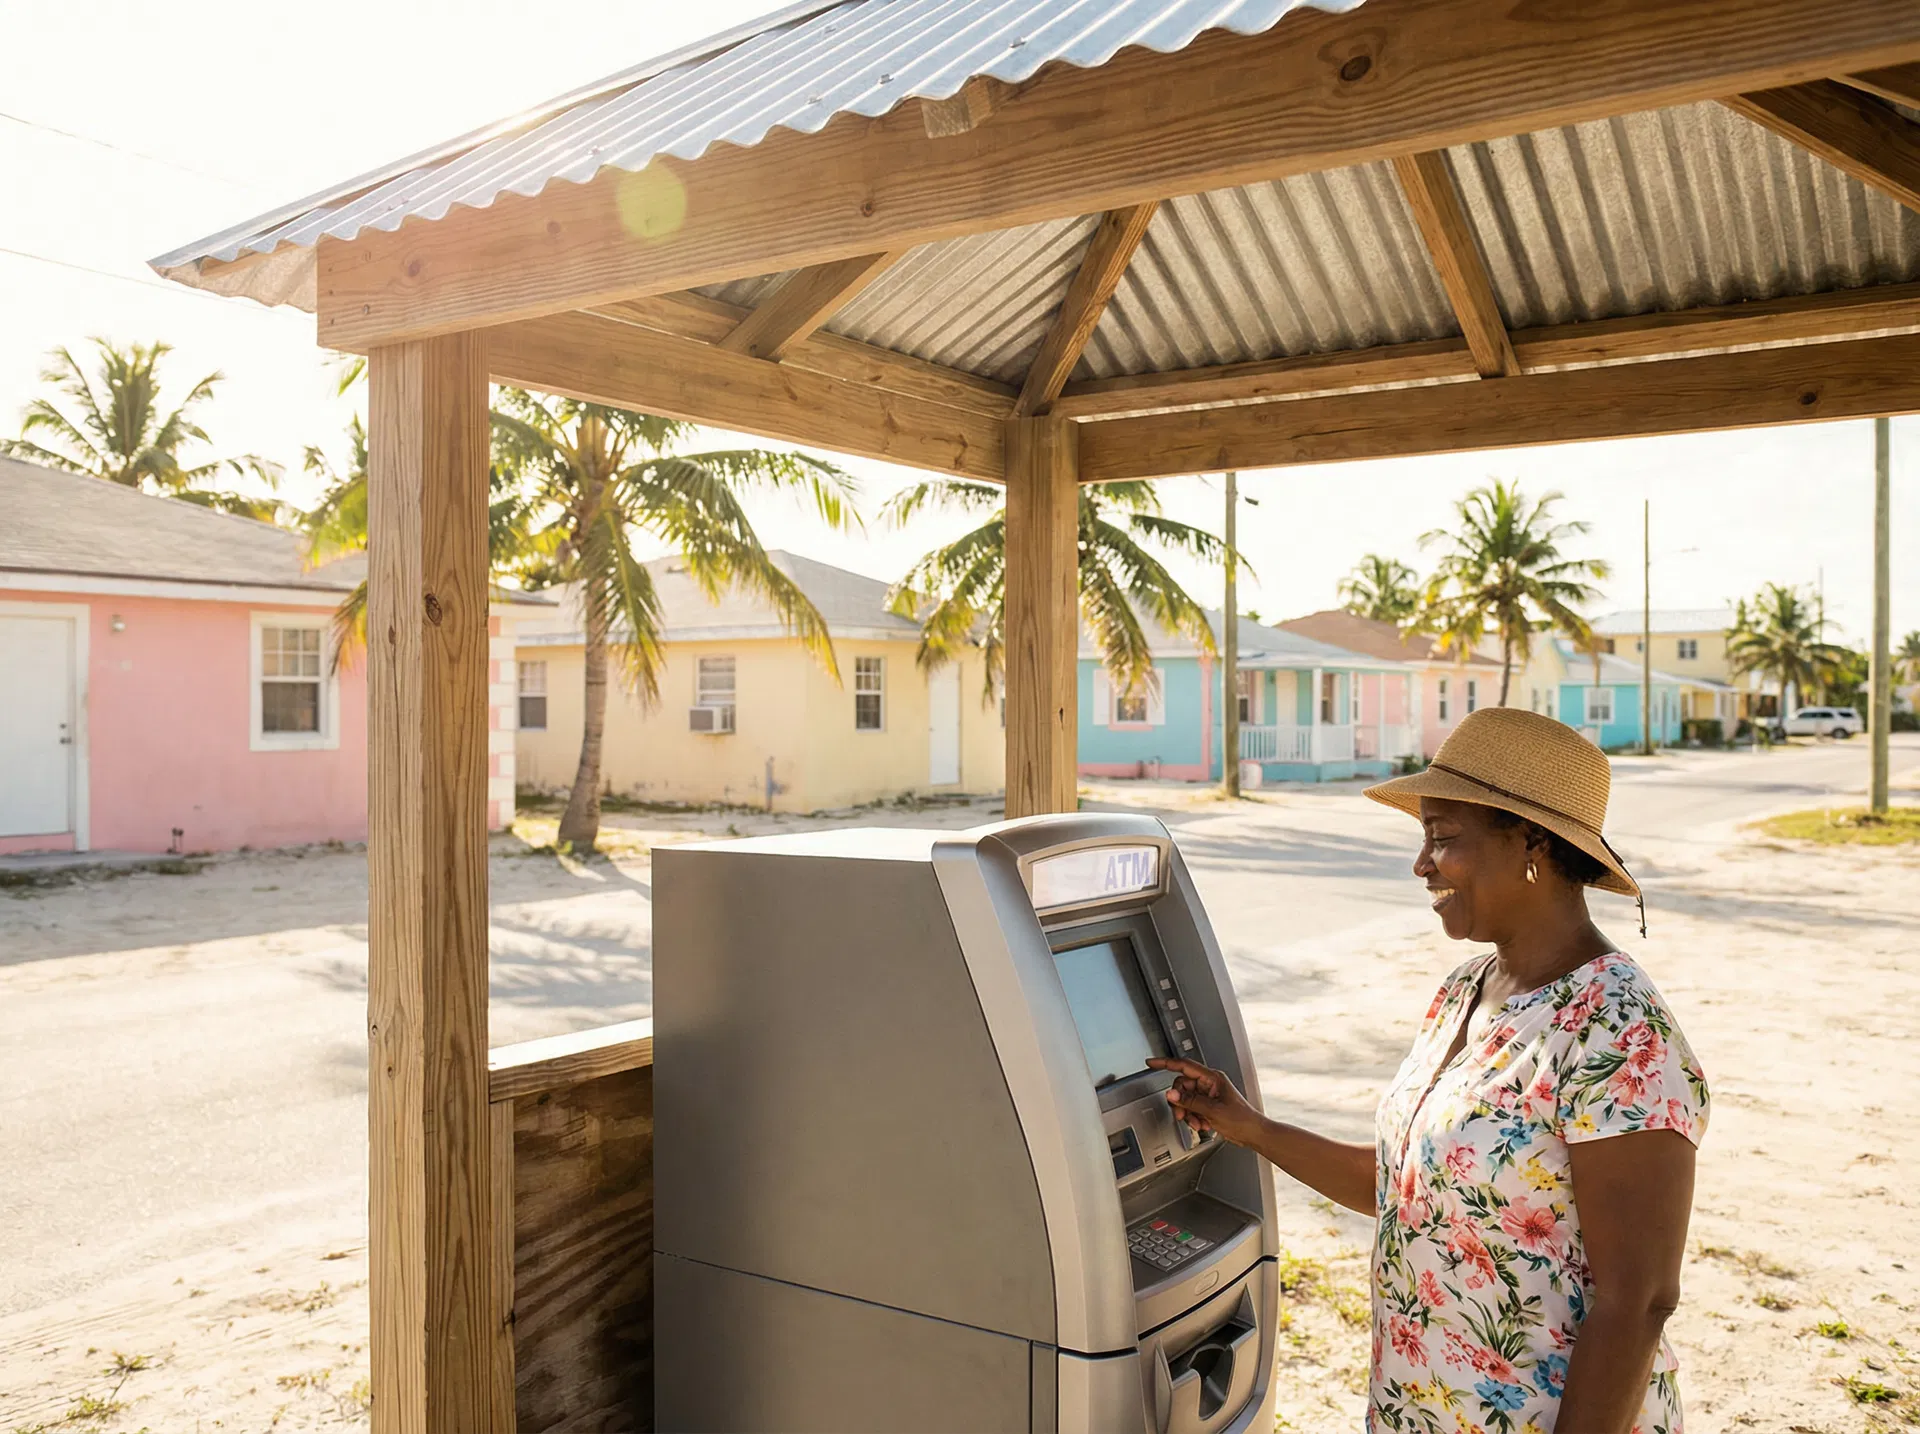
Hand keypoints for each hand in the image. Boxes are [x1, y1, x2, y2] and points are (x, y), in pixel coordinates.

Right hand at [1146, 1056, 1262, 1147]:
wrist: (1252, 1133)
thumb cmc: (1242, 1119)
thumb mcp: (1212, 1110)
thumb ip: (1189, 1101)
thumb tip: (1171, 1094)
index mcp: (1212, 1078)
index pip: (1184, 1066)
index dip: (1165, 1063)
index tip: (1151, 1063)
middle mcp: (1209, 1084)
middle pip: (1182, 1087)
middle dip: (1180, 1102)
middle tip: (1182, 1115)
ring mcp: (1209, 1095)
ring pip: (1185, 1099)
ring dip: (1188, 1113)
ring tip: (1198, 1123)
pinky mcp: (1208, 1106)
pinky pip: (1192, 1108)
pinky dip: (1193, 1118)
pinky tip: (1203, 1125)